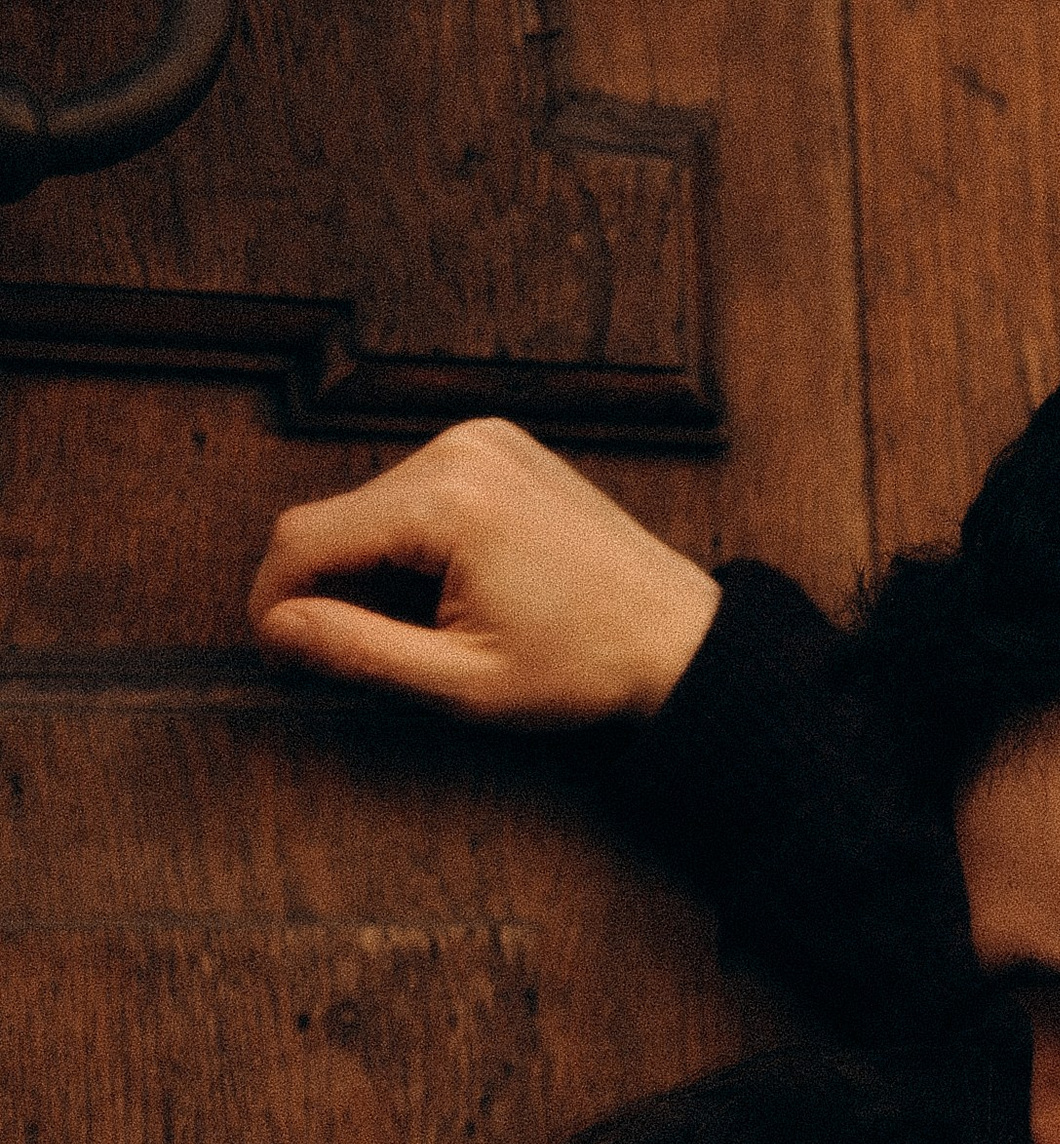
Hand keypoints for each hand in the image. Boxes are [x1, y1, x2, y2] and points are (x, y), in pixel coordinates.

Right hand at [248, 416, 720, 722]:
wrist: (678, 637)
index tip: (276, 651)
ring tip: (428, 627)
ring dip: (373, 565)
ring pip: (374, 503)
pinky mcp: (499, 444)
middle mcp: (458, 450)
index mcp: (446, 502)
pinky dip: (412, 540)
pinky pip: (419, 489)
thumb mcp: (462, 683)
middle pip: (337, 514)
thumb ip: (361, 653)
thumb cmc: (584, 670)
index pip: (307, 535)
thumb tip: (277, 629)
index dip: (275, 597)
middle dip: (328, 585)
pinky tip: (455, 590)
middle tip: (352, 656)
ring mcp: (481, 439)